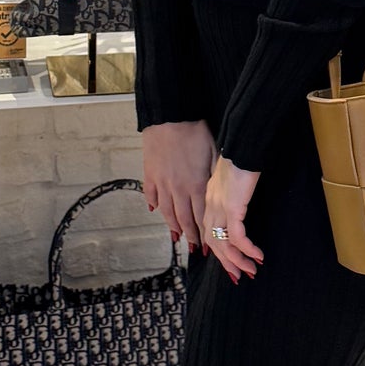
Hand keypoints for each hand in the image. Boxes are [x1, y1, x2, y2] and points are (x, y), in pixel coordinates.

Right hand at [140, 120, 215, 251]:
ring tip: (177, 237)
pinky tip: (156, 212)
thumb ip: (214, 179)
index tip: (207, 245)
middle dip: (190, 236)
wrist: (171, 117)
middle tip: (193, 248)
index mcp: (197, 185)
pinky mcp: (150, 174)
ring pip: (166, 212)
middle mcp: (178, 189)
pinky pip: (151, 195)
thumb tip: (214, 196)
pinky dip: (154, 205)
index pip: (201, 216)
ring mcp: (162, 183)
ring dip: (173, 226)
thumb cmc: (197, 132)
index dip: (204, 232)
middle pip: (184, 219)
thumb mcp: (214, 155)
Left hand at [201, 155, 262, 281]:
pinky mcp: (232, 208)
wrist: (242, 147)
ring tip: (251, 270)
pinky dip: (247, 249)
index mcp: (209, 201)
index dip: (218, 251)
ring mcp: (219, 208)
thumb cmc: (241, 160)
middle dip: (227, 262)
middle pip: (213, 243)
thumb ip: (231, 194)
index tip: (230, 264)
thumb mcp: (232, 181)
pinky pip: (238, 236)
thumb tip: (238, 203)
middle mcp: (210, 208)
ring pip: (224, 244)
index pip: (209, 232)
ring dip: (238, 260)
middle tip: (239, 276)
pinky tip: (258, 256)